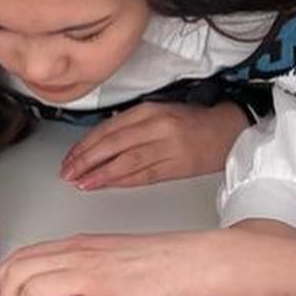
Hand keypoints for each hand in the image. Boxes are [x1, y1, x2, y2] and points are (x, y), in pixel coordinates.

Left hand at [0, 230, 221, 295]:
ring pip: (31, 294)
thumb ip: (77, 259)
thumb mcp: (106, 248)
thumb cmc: (155, 259)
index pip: (22, 255)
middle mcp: (77, 258)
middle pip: (17, 273)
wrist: (188, 262)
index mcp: (76, 245)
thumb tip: (54, 278)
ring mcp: (90, 279)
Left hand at [59, 101, 248, 190]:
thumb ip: (129, 124)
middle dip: (86, 161)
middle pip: (112, 145)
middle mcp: (156, 127)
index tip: (69, 157)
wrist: (227, 130)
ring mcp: (168, 148)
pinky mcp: (177, 166)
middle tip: (68, 172)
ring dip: (100, 174)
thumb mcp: (158, 111)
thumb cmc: (191, 121)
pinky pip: (143, 176)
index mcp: (149, 110)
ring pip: (126, 163)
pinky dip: (122, 182)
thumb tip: (97, 142)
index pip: (107, 129)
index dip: (85, 145)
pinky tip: (107, 185)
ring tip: (82, 182)